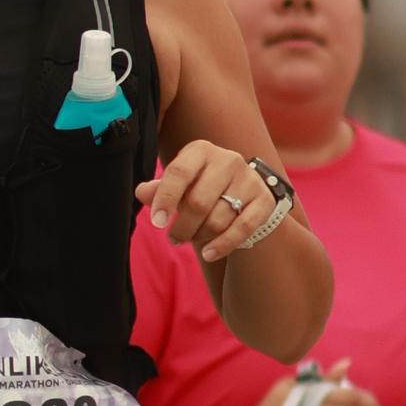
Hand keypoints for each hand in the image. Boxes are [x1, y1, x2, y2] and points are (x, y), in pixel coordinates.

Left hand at [141, 141, 290, 263]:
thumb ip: (159, 189)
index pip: (179, 173)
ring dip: (200, 236)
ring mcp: (248, 179)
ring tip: (191, 239)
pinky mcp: (263, 200)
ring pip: (218, 219)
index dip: (165, 199)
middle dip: (182, 227)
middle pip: (198, 202)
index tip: (156, 222)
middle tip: (173, 238)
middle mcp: (228, 160)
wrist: (241, 191)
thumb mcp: (179, 184)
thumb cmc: (200, 186)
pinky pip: (242, 229)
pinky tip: (208, 254)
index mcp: (201, 151)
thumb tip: (142, 193)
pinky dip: (223, 245)